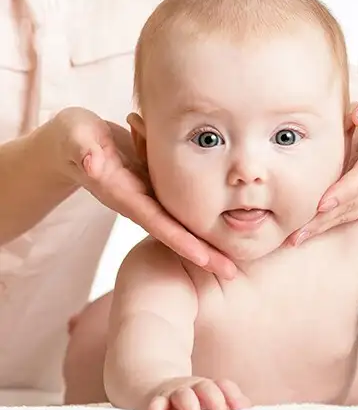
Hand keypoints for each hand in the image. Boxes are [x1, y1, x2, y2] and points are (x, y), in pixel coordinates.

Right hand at [51, 107, 235, 278]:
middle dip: (201, 253)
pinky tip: (222, 226)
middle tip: (231, 272)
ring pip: (180, 224)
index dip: (180, 241)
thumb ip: (82, 149)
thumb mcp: (75, 138)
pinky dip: (200, 219)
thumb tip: (92, 162)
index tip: (205, 259)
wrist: (75, 142)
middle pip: (173, 232)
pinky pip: (180, 208)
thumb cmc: (73, 137)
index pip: (156, 222)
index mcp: (123, 194)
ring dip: (204, 242)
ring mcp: (148, 196)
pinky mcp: (154, 186)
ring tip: (233, 259)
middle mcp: (138, 202)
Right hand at [147, 377, 249, 409]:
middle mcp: (194, 387)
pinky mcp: (157, 401)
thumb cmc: (192, 399)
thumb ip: (227, 403)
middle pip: (207, 387)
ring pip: (183, 394)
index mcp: (210, 387)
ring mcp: (175, 393)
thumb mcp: (209, 399)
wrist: (158, 386)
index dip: (234, 397)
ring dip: (190, 405)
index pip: (225, 386)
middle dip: (215, 400)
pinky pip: (155, 405)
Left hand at [288, 86, 357, 244]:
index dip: (345, 189)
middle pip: (357, 200)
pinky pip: (354, 214)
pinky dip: (331, 224)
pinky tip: (309, 234)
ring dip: (326, 226)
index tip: (322, 204)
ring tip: (297, 238)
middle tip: (297, 232)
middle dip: (327, 217)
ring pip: (353, 212)